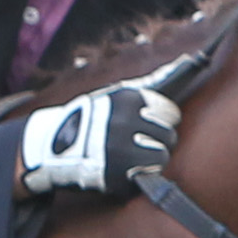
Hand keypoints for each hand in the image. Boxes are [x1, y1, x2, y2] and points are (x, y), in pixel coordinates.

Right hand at [17, 77, 181, 197]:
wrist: (51, 148)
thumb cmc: (88, 120)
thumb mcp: (113, 96)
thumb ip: (148, 85)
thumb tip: (186, 61)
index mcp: (128, 100)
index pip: (170, 111)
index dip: (163, 121)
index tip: (151, 125)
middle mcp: (127, 123)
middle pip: (169, 135)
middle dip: (158, 141)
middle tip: (140, 144)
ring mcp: (123, 150)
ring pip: (162, 157)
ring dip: (151, 160)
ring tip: (133, 158)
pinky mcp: (119, 174)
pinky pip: (147, 176)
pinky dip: (140, 175)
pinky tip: (126, 170)